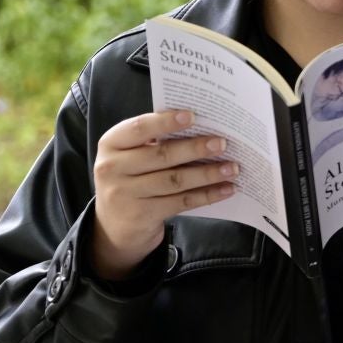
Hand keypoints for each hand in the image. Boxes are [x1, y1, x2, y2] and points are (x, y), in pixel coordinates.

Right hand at [90, 109, 237, 279]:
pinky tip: (226, 189)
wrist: (112, 226)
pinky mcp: (143, 215)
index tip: (192, 116)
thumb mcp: (129, 157)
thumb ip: (152, 142)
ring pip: (175, 180)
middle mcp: (113, 167)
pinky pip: (181, 202)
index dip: (165, 122)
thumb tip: (198, 128)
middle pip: (161, 155)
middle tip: (222, 143)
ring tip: (231, 168)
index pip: (138, 128)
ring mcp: (126, 193)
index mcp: (111, 144)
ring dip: (207, 173)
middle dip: (196, 148)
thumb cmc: (128, 180)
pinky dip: (206, 195)